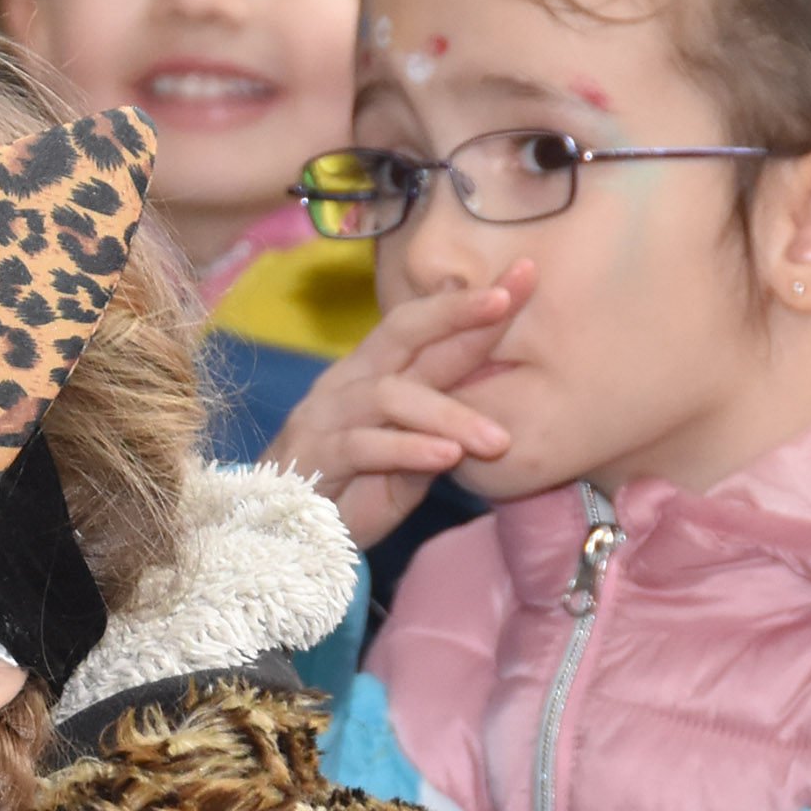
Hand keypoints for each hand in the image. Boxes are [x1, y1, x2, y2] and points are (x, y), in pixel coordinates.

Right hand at [263, 260, 531, 547]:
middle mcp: (350, 383)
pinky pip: (363, 445)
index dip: (474, 303)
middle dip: (454, 313)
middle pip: (401, 332)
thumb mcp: (411, 459)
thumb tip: (494, 402)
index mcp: (376, 374)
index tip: (527, 273)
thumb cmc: (351, 492)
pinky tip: (447, 457)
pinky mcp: (314, 455)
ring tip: (496, 441)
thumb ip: (441, 428)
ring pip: (390, 395)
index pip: (428, 330)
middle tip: (505, 300)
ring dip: (448, 415)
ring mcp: (328, 416)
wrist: (284, 537)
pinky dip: (408, 449)